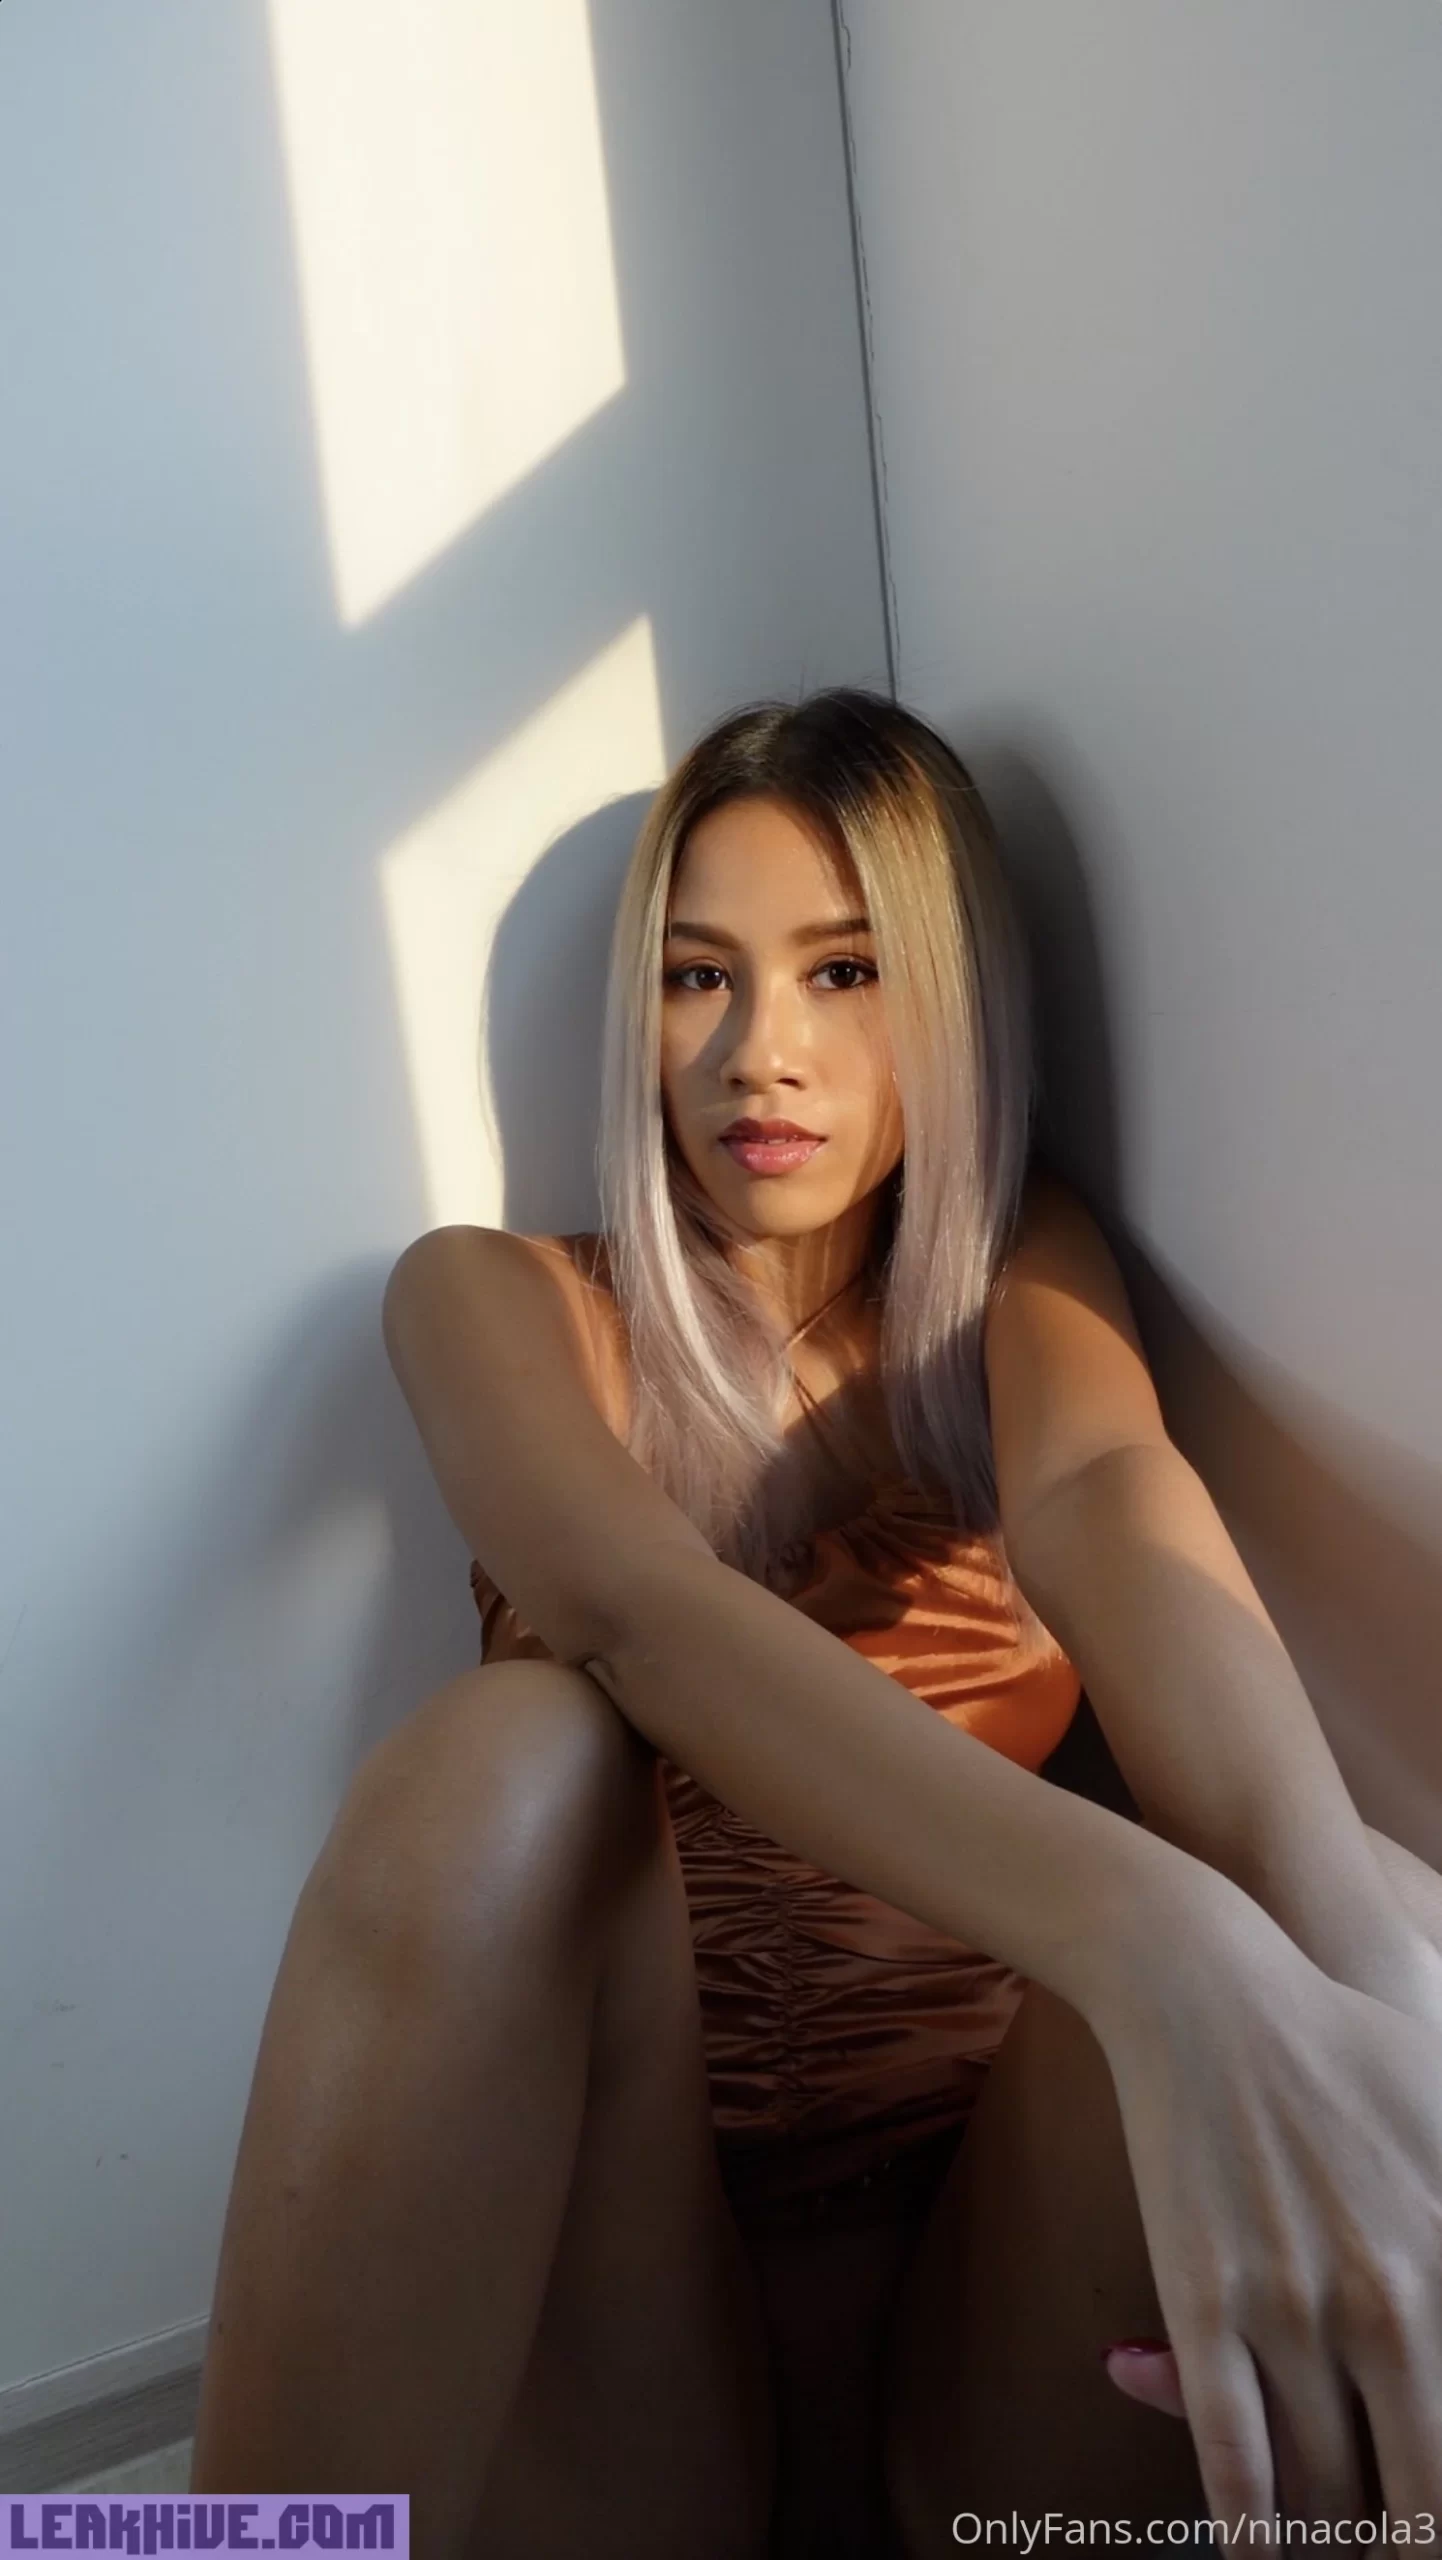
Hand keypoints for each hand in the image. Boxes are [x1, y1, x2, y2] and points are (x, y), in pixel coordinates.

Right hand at [1090, 1882, 1441, 2522]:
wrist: (1209, 1993)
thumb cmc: (1351, 2051)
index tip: (1434, 2512)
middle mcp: (1394, 2303)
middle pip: (1421, 2498)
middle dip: (1407, 2543)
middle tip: (1395, 2546)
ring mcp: (1294, 2309)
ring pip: (1327, 2496)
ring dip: (1332, 2536)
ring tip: (1335, 2549)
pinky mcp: (1206, 2305)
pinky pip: (1235, 2467)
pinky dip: (1253, 2536)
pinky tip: (1260, 2555)